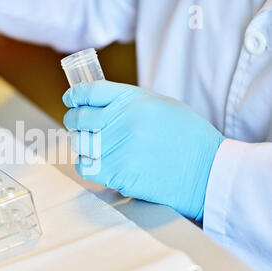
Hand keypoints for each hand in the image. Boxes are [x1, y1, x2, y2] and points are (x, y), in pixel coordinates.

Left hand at [62, 80, 223, 220]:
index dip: (75, 95)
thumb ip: (130, 103)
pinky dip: (86, 163)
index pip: (90, 91)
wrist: (206, 172)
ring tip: (90, 144)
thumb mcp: (162, 106)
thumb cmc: (188, 137)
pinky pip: (85, 166)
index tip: (71, 100)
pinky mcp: (116, 173)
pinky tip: (96, 162)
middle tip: (77, 124)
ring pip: (79, 142)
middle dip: (74, 120)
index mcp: (132, 99)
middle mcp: (121, 120)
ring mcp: (116, 147)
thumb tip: (102, 105)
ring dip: (81, 142)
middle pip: (79, 117)